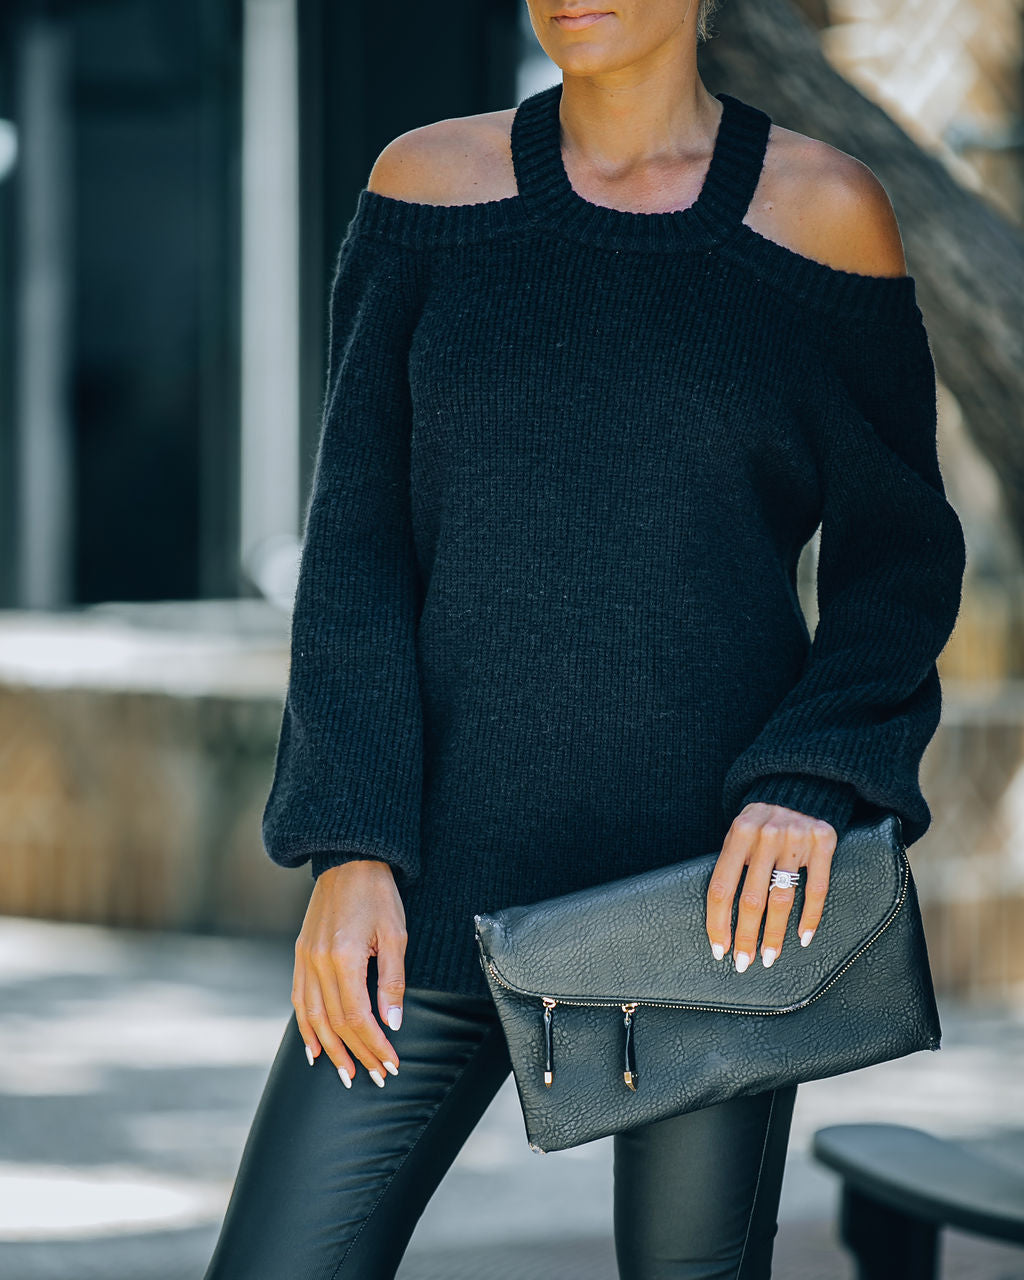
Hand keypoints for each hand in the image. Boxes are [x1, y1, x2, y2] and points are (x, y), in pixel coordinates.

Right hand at [292, 859, 407, 1087]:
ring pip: (313, 1017)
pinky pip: (299, 999)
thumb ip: (392, 981)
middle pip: (336, 1023)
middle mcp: (319, 963)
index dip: (375, 1045)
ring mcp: (305, 959)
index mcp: (344, 958)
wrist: (350, 860)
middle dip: (357, 1054)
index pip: (359, 1017)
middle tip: (376, 1077)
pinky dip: (306, 1027)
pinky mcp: (301, 954)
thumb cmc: (378, 895)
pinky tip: (314, 1047)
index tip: (391, 1064)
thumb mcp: (396, 935)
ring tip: (346, 1073)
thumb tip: (392, 1024)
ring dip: (330, 1049)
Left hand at [705, 802, 837, 971]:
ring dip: (774, 934)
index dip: (717, 922)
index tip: (718, 949)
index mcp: (738, 833)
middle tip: (743, 962)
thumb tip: (718, 916)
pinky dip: (810, 917)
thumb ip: (732, 863)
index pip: (721, 886)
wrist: (800, 786)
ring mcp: (796, 838)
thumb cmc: (762, 820)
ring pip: (782, 899)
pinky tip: (802, 937)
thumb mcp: (739, 832)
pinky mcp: (823, 842)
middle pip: (751, 899)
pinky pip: (817, 889)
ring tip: (769, 957)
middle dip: (745, 936)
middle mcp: (765, 835)